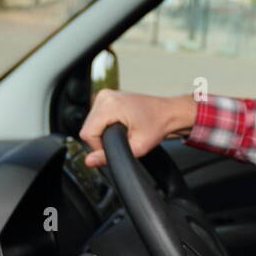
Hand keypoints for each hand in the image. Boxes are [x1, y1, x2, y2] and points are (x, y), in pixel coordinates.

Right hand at [78, 89, 196, 166]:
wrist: (169, 112)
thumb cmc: (158, 126)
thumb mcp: (137, 147)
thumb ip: (111, 156)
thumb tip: (89, 161)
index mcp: (110, 105)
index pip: (87, 133)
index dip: (98, 146)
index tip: (116, 146)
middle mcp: (105, 96)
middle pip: (87, 127)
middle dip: (101, 138)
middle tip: (122, 139)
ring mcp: (105, 94)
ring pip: (90, 122)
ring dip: (103, 132)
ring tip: (123, 131)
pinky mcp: (107, 96)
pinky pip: (96, 116)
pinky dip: (105, 124)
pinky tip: (119, 125)